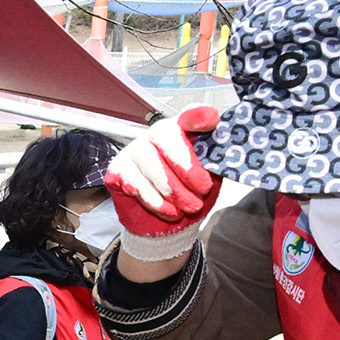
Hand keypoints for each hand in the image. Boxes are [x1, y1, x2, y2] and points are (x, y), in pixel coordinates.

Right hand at [104, 106, 219, 257]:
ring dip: (173, 189)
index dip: (198, 114)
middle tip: (202, 190)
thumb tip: (222, 151)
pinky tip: (169, 211)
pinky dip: (155, 200)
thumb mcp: (210, 178)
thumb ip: (213, 160)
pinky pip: (134, 182)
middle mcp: (156, 134)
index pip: (189, 115)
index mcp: (183, 131)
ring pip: (150, 161)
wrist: (169, 225)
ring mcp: (134, 150)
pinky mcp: (117, 170)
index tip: (211, 120)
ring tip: (189, 207)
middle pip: (165, 135)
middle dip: (186, 166)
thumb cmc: (191, 195)